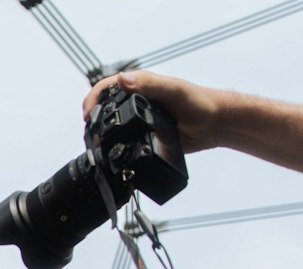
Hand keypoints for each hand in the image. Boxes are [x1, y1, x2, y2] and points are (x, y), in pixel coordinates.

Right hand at [82, 70, 228, 152]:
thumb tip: (122, 80)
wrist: (214, 125)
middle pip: (103, 106)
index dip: (92, 99)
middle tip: (89, 132)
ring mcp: (138, 118)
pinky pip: (122, 139)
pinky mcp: (143, 134)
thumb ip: (150, 84)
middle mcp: (136, 100)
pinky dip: (113, 145)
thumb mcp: (174, 90)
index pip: (106, 87)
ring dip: (99, 133)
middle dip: (91, 117)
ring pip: (110, 124)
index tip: (88, 115)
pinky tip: (111, 153)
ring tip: (95, 146)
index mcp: (140, 85)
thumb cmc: (199, 102)